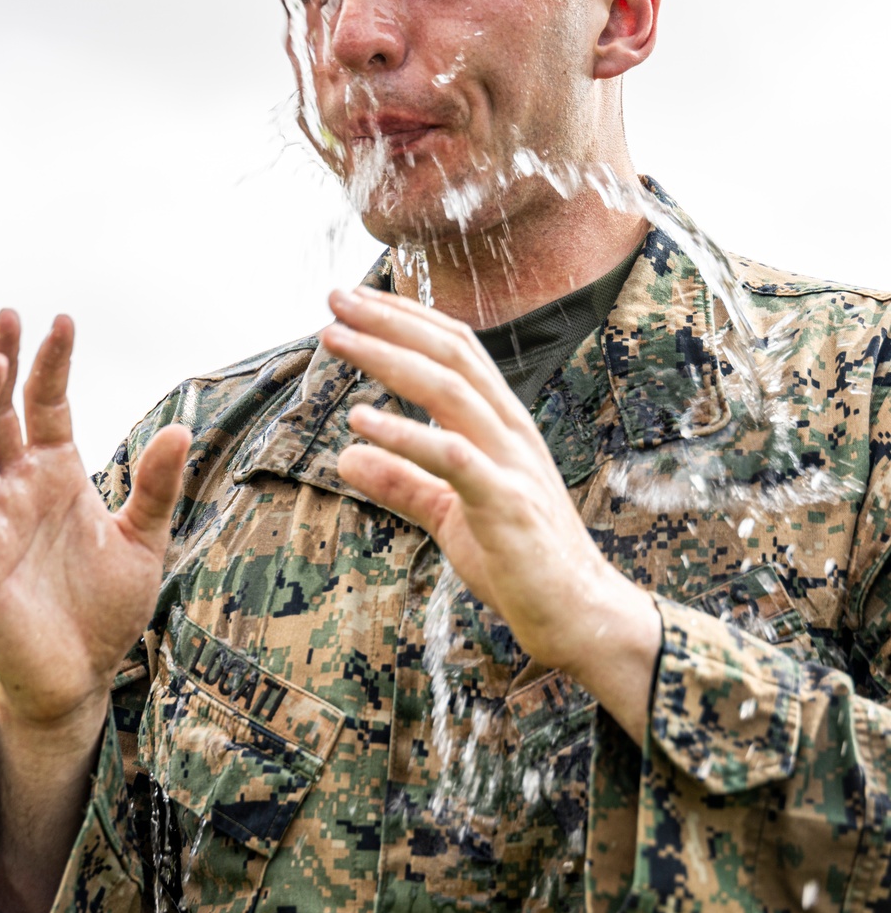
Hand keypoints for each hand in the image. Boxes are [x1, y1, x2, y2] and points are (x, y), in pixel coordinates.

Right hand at [0, 311, 189, 737]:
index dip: (50, 364)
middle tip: (9, 315)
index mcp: (56, 475)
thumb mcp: (144, 541)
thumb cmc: (105, 610)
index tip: (62, 320)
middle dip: (0, 362)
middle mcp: (17, 487)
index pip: (46, 404)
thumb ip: (156, 486)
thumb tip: (181, 428)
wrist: (80, 677)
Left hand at [321, 287, 659, 743]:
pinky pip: (453, 457)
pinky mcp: (506, 503)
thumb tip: (345, 456)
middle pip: (450, 353)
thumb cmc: (519, 561)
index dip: (405, 319)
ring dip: (387, 358)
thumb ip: (402, 482)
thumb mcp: (447, 514)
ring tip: (336, 340)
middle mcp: (511, 430)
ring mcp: (512, 463)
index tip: (353, 301)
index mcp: (501, 425)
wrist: (578, 614)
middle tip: (334, 298)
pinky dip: (404, 435)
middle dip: (390, 321)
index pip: (455, 349)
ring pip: (450, 389)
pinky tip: (361, 422)